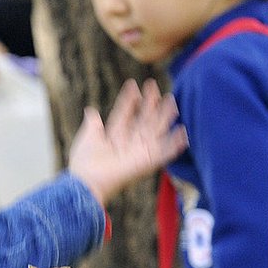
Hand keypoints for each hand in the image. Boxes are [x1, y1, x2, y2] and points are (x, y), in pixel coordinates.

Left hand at [68, 79, 187, 205]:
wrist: (87, 182)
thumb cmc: (84, 164)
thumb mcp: (88, 138)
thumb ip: (92, 124)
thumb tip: (91, 109)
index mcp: (114, 136)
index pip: (124, 114)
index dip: (129, 100)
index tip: (134, 84)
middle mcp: (129, 143)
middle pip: (142, 119)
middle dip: (149, 104)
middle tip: (155, 86)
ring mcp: (139, 151)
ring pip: (154, 129)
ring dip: (163, 116)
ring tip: (171, 101)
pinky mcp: (146, 162)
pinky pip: (164, 152)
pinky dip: (174, 144)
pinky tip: (183, 132)